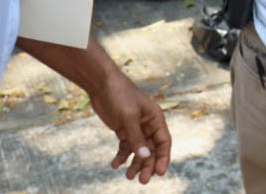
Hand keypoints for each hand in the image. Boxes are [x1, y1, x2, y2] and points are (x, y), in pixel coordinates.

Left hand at [88, 69, 171, 183]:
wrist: (101, 84)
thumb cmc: (120, 95)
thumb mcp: (128, 117)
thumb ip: (136, 138)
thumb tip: (145, 157)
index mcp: (155, 118)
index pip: (163, 141)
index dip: (163, 158)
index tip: (160, 173)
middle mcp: (147, 124)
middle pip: (151, 149)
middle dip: (148, 165)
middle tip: (142, 181)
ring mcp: (135, 127)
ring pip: (139, 150)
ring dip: (135, 164)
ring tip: (128, 176)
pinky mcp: (123, 129)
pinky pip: (125, 147)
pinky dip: (121, 156)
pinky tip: (115, 165)